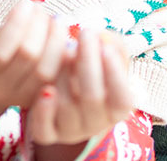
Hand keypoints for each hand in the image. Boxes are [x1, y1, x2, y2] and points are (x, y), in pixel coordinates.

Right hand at [0, 0, 69, 109]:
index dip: (15, 25)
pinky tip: (65, 35)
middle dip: (38, 26)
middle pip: (27, 57)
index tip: (24, 3)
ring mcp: (22, 97)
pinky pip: (60, 77)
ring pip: (46, 70)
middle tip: (39, 6)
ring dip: (56, 39)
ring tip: (56, 18)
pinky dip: (66, 54)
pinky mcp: (41, 97)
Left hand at [28, 29, 134, 145]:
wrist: (66, 88)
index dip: (115, 75)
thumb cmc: (91, 68)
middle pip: (93, 98)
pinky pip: (44, 131)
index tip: (106, 47)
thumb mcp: (108, 55)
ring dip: (64, 74)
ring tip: (64, 50)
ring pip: (66, 107)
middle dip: (88, 62)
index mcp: (116, 109)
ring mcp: (70, 130)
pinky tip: (46, 90)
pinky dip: (44, 113)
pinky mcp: (47, 133)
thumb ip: (112, 44)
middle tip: (85, 33)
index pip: (122, 99)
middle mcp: (95, 124)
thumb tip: (103, 38)